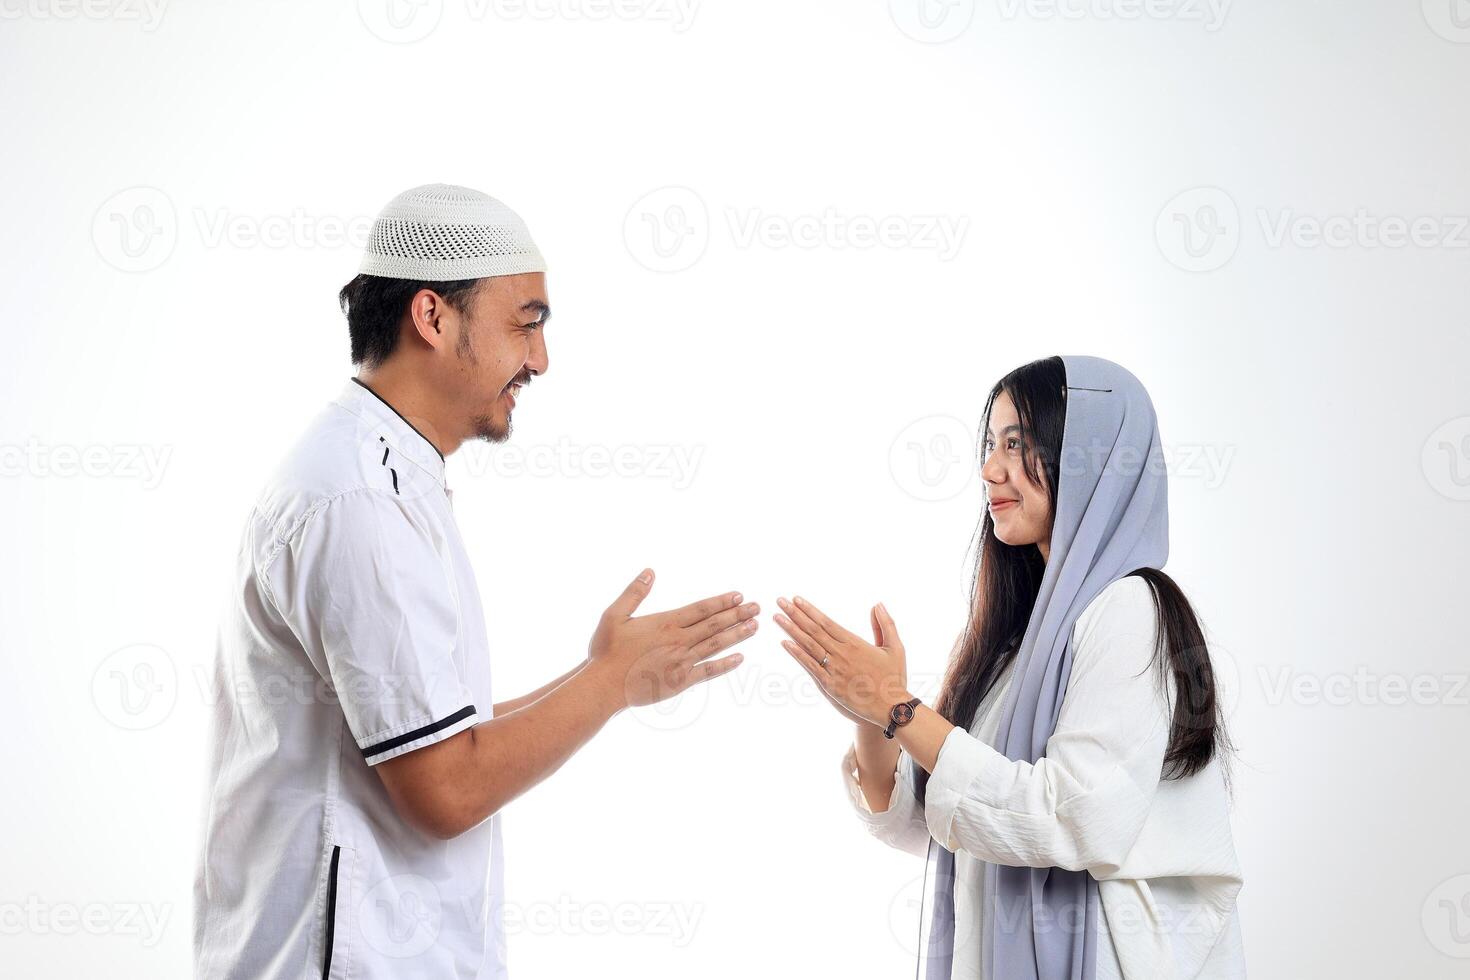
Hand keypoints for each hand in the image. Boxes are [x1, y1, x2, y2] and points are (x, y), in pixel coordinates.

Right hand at [589, 569, 757, 708]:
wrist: (605, 685)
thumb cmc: (607, 651)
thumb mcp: (614, 615)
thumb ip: (634, 593)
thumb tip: (649, 571)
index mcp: (666, 623)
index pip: (701, 609)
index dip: (722, 601)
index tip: (739, 595)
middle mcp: (679, 640)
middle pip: (714, 624)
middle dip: (738, 614)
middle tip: (757, 607)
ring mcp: (682, 662)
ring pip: (716, 644)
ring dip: (737, 635)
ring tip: (755, 626)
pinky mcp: (680, 682)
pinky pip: (708, 671)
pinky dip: (725, 664)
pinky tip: (740, 658)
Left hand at [775, 596, 908, 726]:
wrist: (891, 708)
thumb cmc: (894, 678)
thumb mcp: (895, 647)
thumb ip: (885, 625)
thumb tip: (877, 604)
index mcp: (855, 643)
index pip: (826, 622)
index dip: (810, 610)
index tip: (797, 599)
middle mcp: (842, 654)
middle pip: (814, 630)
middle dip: (795, 614)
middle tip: (780, 601)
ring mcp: (834, 670)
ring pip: (809, 645)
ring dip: (791, 630)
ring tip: (778, 617)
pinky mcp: (830, 685)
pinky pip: (810, 667)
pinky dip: (797, 654)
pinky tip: (785, 643)